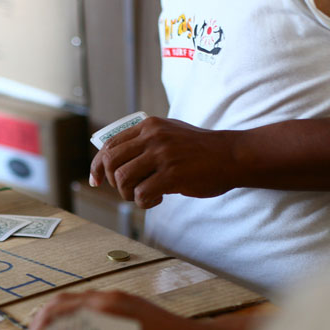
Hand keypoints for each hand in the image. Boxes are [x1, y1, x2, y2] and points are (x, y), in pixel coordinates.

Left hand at [90, 117, 239, 207]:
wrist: (234, 155)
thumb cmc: (200, 149)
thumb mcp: (169, 133)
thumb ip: (144, 142)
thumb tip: (113, 159)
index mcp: (148, 126)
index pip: (109, 146)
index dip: (97, 166)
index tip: (96, 182)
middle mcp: (152, 137)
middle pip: (110, 162)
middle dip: (111, 182)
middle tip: (126, 191)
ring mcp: (162, 155)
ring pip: (122, 179)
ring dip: (128, 194)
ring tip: (145, 194)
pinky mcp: (172, 174)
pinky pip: (141, 194)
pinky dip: (144, 203)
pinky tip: (158, 199)